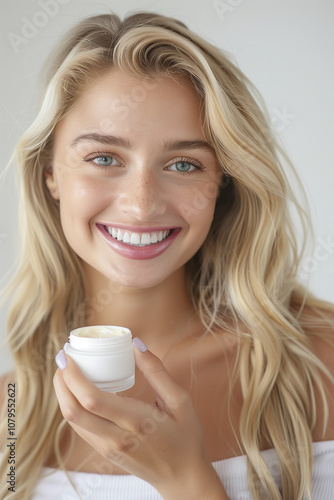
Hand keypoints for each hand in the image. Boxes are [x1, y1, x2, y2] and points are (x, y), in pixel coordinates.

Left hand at [53, 338, 227, 498]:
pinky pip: (81, 428)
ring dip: (63, 394)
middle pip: (74, 411)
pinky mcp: (105, 452)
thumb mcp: (179, 400)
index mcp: (136, 421)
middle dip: (61, 382)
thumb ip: (157, 371)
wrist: (183, 477)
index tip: (68, 355)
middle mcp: (116, 437)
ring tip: (66, 371)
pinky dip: (72, 407)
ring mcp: (108, 448)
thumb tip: (136, 344)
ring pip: (73, 421)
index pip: (92, 399)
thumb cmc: (185, 437)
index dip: (73, 376)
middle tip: (63, 358)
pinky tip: (77, 391)